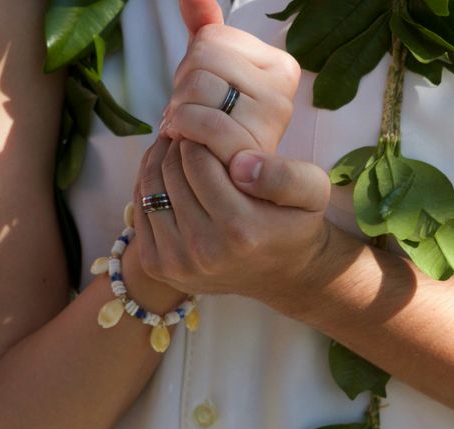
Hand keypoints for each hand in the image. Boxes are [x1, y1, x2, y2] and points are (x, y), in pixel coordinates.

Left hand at [132, 136, 331, 299]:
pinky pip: (140, 209)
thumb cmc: (295, 223)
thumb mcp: (313, 191)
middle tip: (189, 135)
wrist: (282, 273)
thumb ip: (284, 173)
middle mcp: (204, 250)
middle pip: (171, 172)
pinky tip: (169, 176)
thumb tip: (240, 163)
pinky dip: (148, 185)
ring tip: (178, 151)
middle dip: (178, 146)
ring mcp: (177, 262)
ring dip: (159, 161)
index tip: (205, 130)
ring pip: (150, 188)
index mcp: (240, 229)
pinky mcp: (159, 266)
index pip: (197, 160)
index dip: (198, 136)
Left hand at [161, 0, 301, 161]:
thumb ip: (205, 27)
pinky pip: (198, 121)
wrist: (223, 189)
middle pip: (203, 56)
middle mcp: (283, 94)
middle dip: (182, 86)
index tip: (203, 93)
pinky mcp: (248, 154)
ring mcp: (269, 125)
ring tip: (187, 130)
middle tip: (189, 115)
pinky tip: (183, 142)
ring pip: (196, 86)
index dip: (193, 62)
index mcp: (281, 68)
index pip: (212, 37)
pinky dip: (179, 129)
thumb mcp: (215, 74)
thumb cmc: (217, 128)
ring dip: (177, 110)